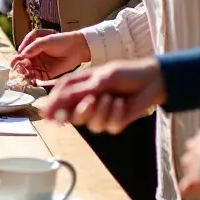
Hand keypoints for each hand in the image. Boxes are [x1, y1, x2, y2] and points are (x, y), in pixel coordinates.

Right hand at [12, 30, 89, 82]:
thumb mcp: (45, 40)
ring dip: (25, 73)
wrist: (77, 48)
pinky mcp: (47, 73)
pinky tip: (30, 77)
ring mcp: (41, 65)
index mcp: (33, 47)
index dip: (17, 58)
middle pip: (24, 63)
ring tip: (24, 73)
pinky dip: (33, 78)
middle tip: (18, 68)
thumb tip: (22, 54)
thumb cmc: (61, 40)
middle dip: (20, 66)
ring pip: (29, 71)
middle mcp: (35, 57)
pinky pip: (37, 76)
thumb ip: (33, 47)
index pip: (22, 53)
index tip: (14, 62)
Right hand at [38, 57, 165, 132]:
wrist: (151, 80)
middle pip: (72, 116)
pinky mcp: (114, 122)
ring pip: (90, 124)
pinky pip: (108, 125)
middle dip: (81, 111)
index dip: (53, 108)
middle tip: (90, 102)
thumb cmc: (123, 73)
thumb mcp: (96, 79)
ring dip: (101, 110)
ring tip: (111, 98)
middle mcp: (87, 103)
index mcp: (78, 88)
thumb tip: (50, 104)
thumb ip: (74, 93)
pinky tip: (122, 103)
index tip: (48, 115)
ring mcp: (100, 114)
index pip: (59, 100)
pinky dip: (116, 114)